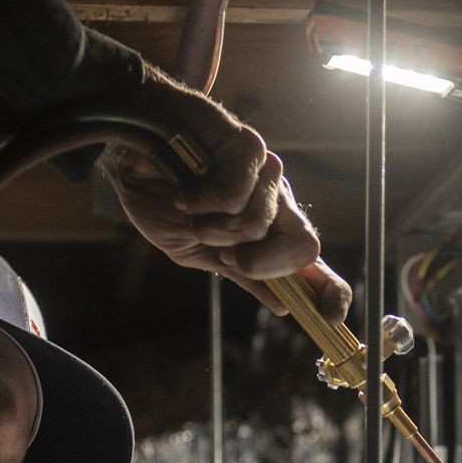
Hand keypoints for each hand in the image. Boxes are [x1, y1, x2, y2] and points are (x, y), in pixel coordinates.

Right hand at [99, 65, 352, 322]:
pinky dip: (201, 202)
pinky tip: (185, 191)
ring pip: (260, 223)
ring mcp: (265, 174)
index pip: (311, 260)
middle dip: (263, 263)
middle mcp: (275, 203)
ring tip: (190, 211)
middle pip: (306, 244)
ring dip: (213, 229)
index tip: (330, 314)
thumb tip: (283, 305)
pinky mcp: (248, 148)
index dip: (332, 289)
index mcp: (267, 232)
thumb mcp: (197, 251)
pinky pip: (235, 195)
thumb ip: (240, 273)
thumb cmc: (162, 199)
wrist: (129, 159)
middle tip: (226, 257)